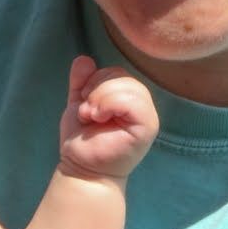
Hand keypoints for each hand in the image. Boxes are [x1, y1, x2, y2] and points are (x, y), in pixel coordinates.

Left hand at [59, 56, 158, 181]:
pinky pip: (133, 101)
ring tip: (90, 116)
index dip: (97, 79)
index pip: (118, 73)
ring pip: (128, 87)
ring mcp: (147, 116)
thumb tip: (84, 59)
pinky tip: (98, 118)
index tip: (83, 100)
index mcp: (129, 99)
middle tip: (86, 111)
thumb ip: (82, 83)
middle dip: (97, 89)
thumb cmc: (83, 141)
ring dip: (101, 98)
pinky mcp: (147, 127)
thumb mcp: (79, 104)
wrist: (82, 169)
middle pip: (124, 77)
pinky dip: (110, 104)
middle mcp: (142, 106)